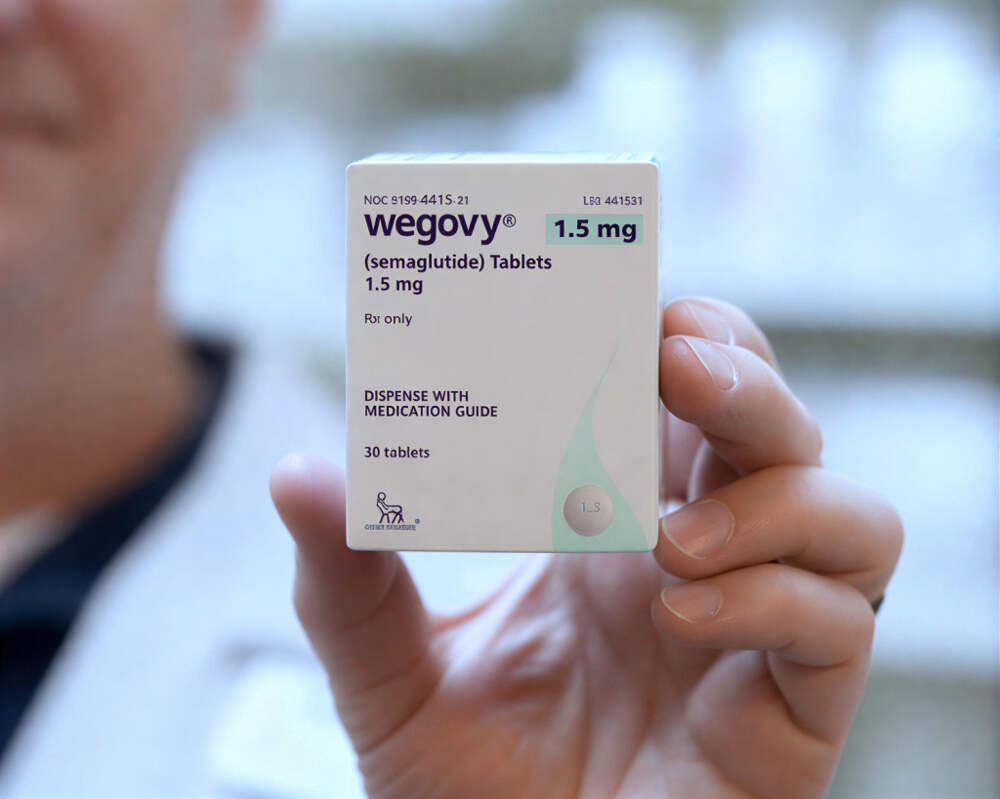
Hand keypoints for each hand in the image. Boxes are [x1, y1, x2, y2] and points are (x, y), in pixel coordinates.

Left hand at [270, 298, 901, 798]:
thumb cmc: (466, 781)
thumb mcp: (389, 674)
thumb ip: (346, 582)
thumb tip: (297, 475)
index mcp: (616, 523)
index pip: (682, 397)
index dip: (680, 336)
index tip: (630, 304)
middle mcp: (700, 555)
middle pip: (776, 425)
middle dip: (743, 376)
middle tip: (673, 359)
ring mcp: (759, 628)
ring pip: (846, 512)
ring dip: (770, 495)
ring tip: (664, 537)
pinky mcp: (798, 708)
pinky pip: (839, 622)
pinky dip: (772, 598)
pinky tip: (684, 612)